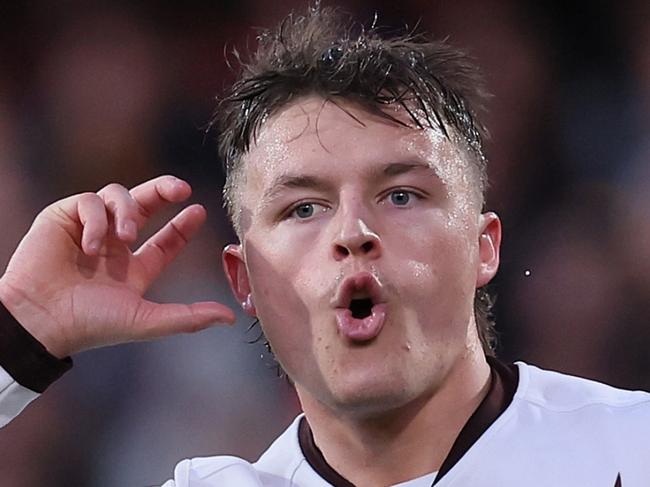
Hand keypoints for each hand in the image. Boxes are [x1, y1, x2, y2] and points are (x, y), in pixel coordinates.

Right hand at [0, 175, 235, 357]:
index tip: (199, 211)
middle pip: (144, 204)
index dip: (183, 225)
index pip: (165, 241)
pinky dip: (95, 220)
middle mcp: (114, 246)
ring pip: (117, 197)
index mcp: (133, 268)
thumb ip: (188, 317)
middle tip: (181, 188)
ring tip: (123, 237)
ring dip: (125, 212)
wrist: (39, 321)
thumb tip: (230, 318)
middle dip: (163, 190)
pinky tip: (90, 246)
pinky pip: (87, 202)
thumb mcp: (145, 321)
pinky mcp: (63, 219)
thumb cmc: (90, 324)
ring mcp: (89, 230)